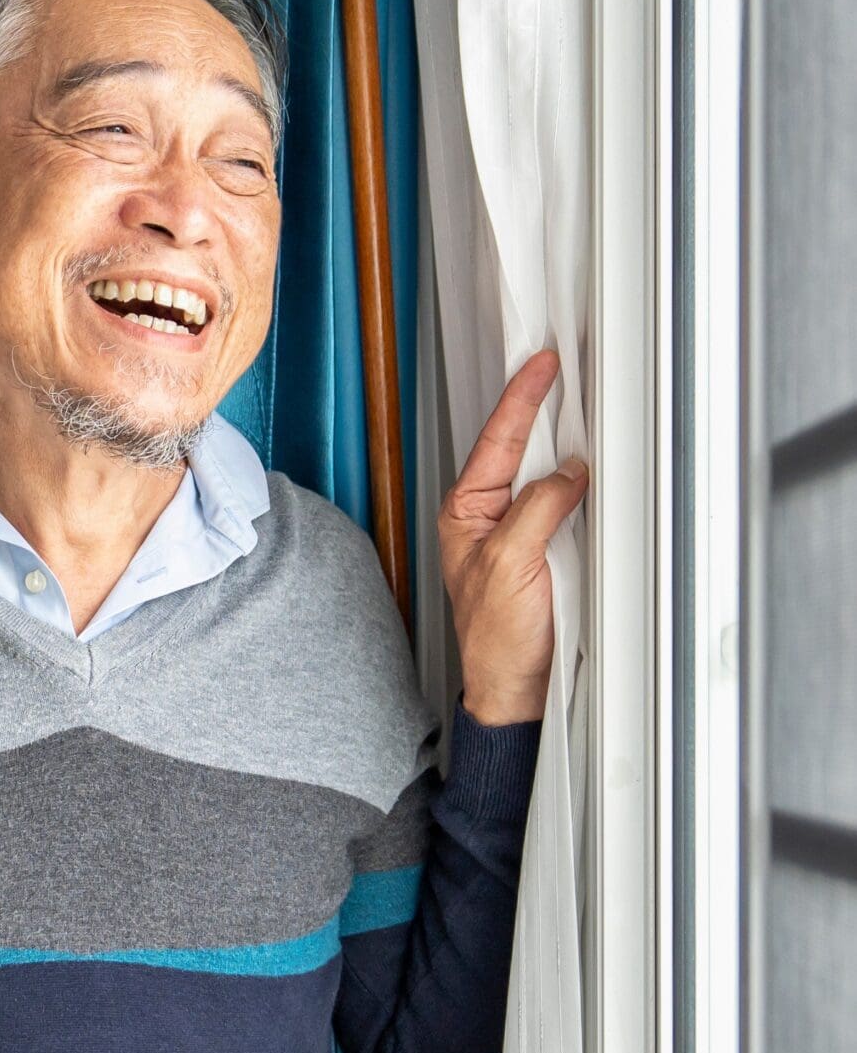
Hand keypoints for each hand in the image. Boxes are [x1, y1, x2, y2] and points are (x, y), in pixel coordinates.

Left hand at [438, 348, 589, 725]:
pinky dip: (577, 480)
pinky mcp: (544, 550)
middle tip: (560, 367)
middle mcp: (487, 517)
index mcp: (465, 513)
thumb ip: (538, 510)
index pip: (496, 443)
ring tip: (575, 404)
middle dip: (539, 409)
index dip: (520, 401)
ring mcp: (516, 532)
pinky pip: (562, 503)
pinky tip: (588, 467)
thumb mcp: (512, 563)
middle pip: (518, 450)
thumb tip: (568, 472)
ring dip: (560, 443)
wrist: (516, 686)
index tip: (540, 365)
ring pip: (542, 474)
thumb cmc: (496, 638)